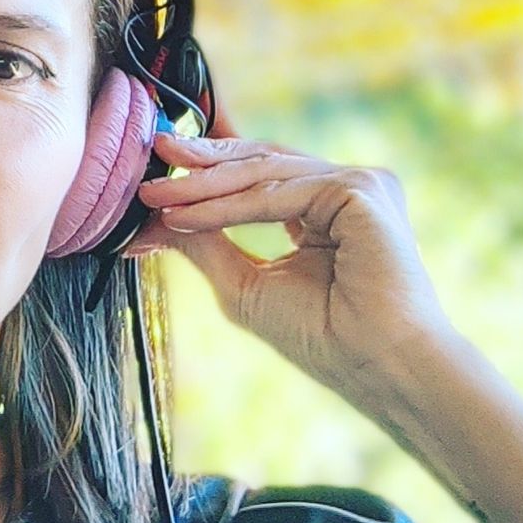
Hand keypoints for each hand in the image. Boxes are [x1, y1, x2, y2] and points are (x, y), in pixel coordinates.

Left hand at [124, 133, 456, 395]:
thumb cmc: (318, 336)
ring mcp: (359, 185)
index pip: (260, 174)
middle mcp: (347, 190)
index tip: (155, 173)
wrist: (371, 363)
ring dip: (205, 184)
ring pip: (266, 171)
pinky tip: (188, 214)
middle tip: (151, 158)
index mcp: (326, 209)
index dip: (209, 167)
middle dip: (202, 161)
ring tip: (155, 196)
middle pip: (262, 161)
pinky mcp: (363, 188)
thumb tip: (156, 217)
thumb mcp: (243, 283)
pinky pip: (281, 190)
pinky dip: (230, 204)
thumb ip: (205, 242)